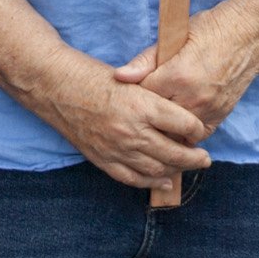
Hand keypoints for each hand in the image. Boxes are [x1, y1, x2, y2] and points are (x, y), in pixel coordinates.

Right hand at [29, 53, 212, 188]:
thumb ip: (153, 99)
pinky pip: (133, 178)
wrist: (54, 85)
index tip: (199, 130)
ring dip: (177, 171)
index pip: (185, 124)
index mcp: (143, 105)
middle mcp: (133, 130)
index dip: (197, 129)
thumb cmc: (91, 75)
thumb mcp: (130, 78)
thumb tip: (177, 118)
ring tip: (187, 168)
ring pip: (158, 169)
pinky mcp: (103, 159)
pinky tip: (163, 181)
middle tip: (205, 159)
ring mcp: (117, 149)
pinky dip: (151, 182)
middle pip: (176, 152)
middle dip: (195, 158)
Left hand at [113, 0, 258, 135]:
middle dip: (148, 113)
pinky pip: (197, 134)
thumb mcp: (174, 36)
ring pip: (176, 132)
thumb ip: (146, 60)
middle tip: (141, 106)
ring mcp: (209, 110)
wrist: (250, 34)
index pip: (143, 96)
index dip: (136, 93)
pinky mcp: (220, 116)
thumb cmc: (211, 29)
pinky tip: (178, 121)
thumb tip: (120, 76)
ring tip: (157, 117)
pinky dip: (186, 130)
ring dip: (165, 125)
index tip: (133, 90)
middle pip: (157, 119)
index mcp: (178, 75)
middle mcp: (194, 97)